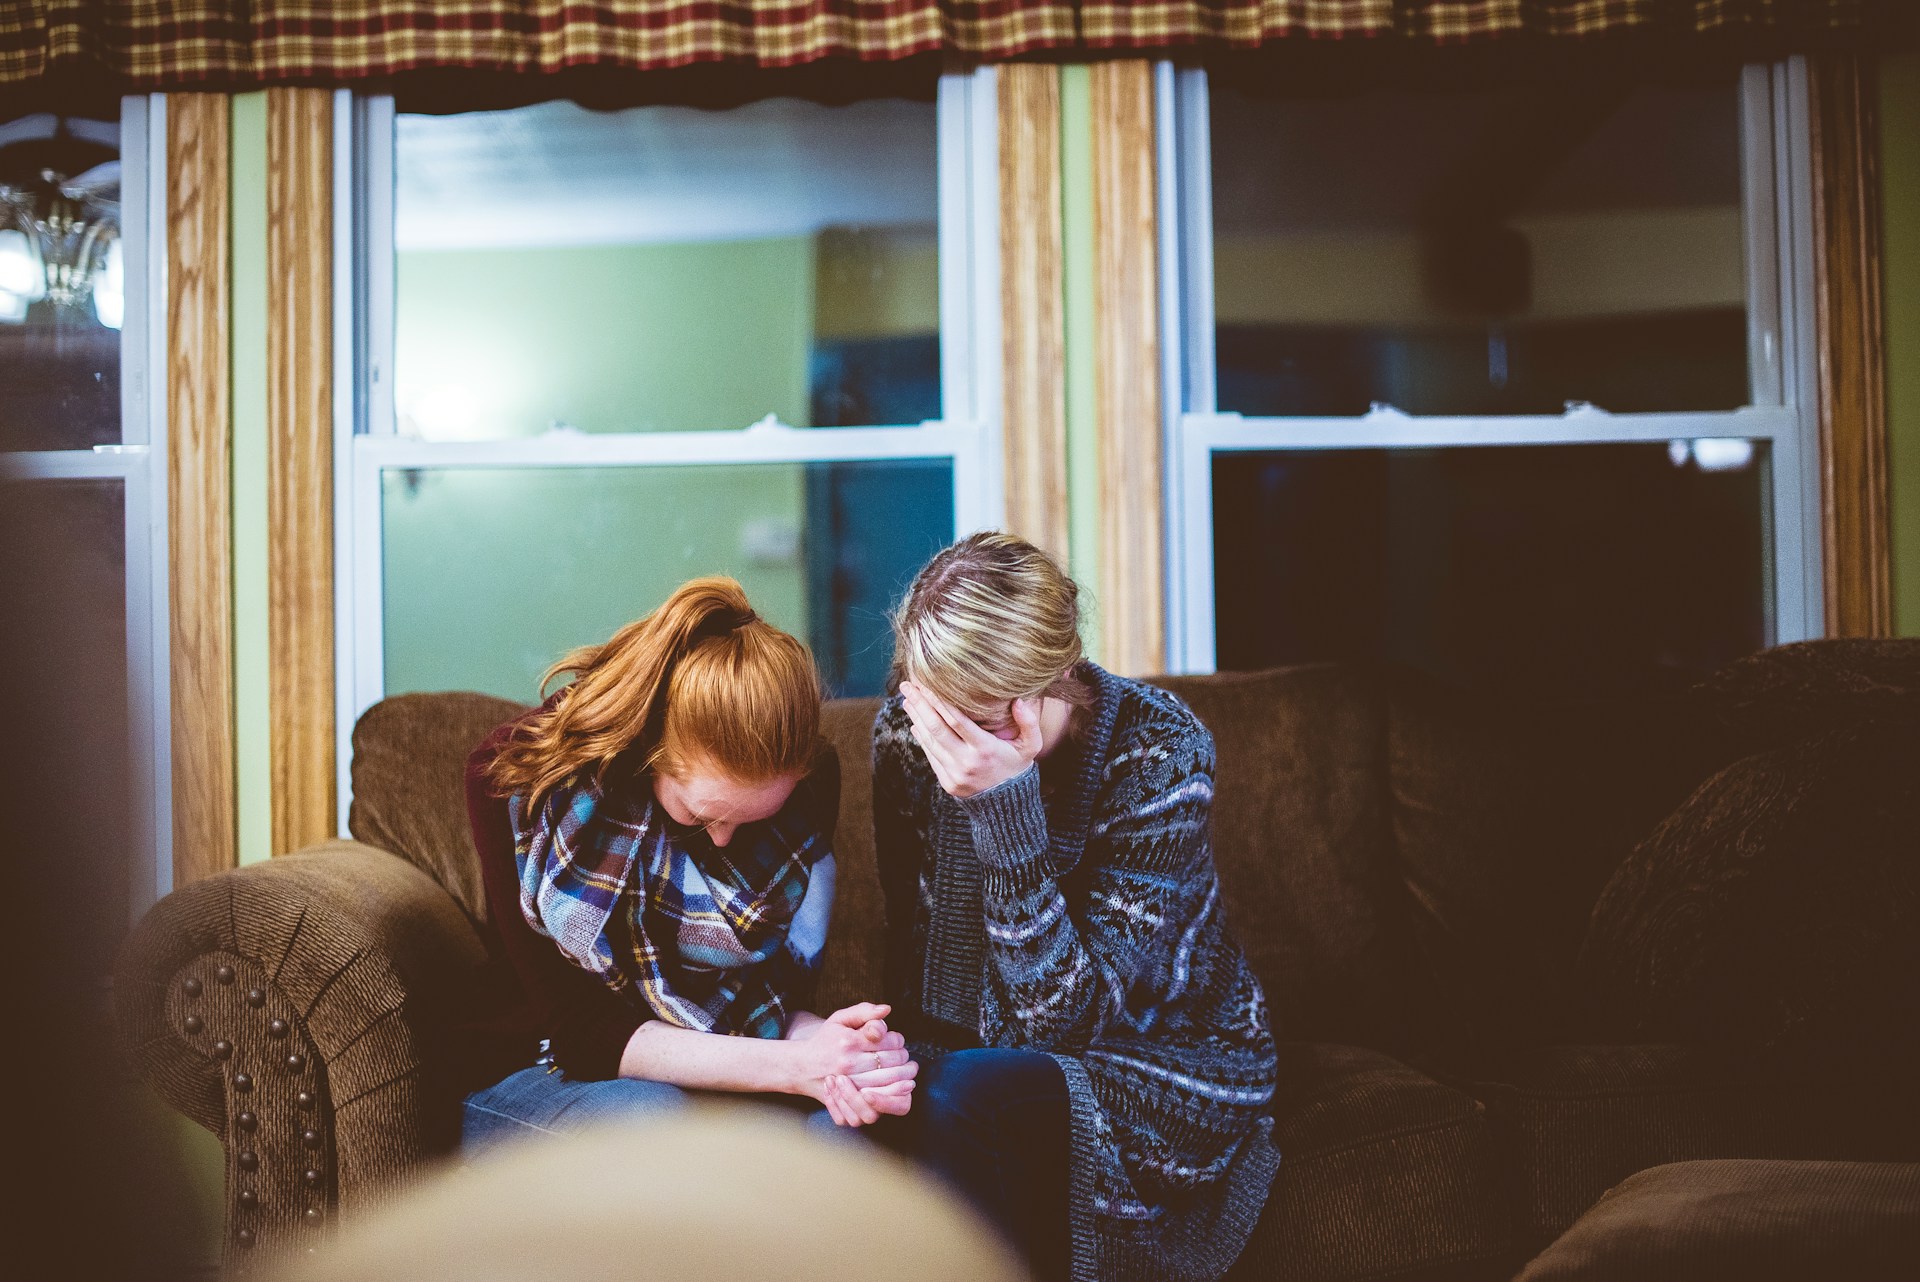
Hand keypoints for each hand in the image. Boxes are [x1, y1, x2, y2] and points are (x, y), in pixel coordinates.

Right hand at [792, 1007, 917, 1125]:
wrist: (802, 1066)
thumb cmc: (825, 1040)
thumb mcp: (840, 1019)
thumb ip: (864, 1011)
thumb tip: (887, 1009)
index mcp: (850, 1041)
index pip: (888, 1041)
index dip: (898, 1040)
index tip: (898, 1041)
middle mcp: (849, 1062)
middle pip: (891, 1062)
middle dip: (904, 1058)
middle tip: (906, 1058)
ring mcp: (848, 1082)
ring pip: (886, 1081)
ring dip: (903, 1076)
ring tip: (908, 1071)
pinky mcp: (847, 1098)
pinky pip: (875, 1100)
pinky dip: (891, 1094)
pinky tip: (897, 1088)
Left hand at [900, 682, 1041, 799]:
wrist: (1007, 805)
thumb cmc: (1017, 767)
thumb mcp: (1031, 746)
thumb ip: (1029, 723)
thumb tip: (1019, 701)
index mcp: (985, 749)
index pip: (957, 720)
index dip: (939, 701)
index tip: (927, 684)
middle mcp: (967, 762)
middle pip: (937, 728)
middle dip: (920, 705)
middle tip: (908, 686)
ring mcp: (954, 773)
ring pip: (930, 741)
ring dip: (916, 718)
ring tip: (908, 700)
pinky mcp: (947, 782)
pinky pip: (931, 755)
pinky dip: (922, 737)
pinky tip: (916, 722)